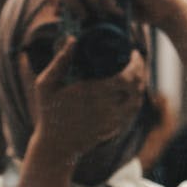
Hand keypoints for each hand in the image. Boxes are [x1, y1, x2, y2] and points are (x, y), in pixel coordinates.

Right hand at [26, 37, 146, 163]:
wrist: (55, 147)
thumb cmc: (48, 113)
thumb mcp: (45, 85)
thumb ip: (59, 62)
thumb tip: (72, 39)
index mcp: (93, 94)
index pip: (126, 77)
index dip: (135, 64)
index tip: (133, 53)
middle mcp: (107, 108)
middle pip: (136, 88)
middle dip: (141, 71)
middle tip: (136, 60)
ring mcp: (112, 121)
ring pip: (138, 101)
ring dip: (141, 86)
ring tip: (136, 73)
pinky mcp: (113, 129)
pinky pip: (132, 113)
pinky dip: (136, 100)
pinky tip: (132, 91)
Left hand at [61, 0, 186, 32]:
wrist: (164, 10)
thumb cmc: (134, 11)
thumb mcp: (105, 7)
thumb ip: (86, 4)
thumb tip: (58, 10)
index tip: (66, 15)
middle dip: (74, 3)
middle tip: (87, 18)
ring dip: (92, 5)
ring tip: (105, 15)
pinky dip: (110, 9)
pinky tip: (120, 13)